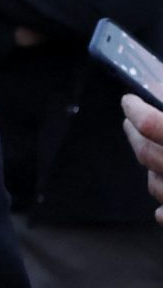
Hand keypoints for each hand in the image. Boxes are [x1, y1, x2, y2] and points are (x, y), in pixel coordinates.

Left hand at [124, 97, 162, 222]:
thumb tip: (152, 86)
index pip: (150, 124)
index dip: (135, 110)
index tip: (128, 101)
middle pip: (146, 153)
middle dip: (134, 135)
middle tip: (128, 123)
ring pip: (154, 183)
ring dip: (149, 166)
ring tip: (150, 151)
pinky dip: (162, 201)